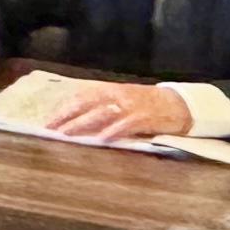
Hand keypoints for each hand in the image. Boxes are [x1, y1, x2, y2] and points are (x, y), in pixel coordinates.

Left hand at [40, 79, 192, 140]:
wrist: (179, 104)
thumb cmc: (146, 104)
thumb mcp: (122, 100)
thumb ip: (102, 107)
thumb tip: (76, 119)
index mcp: (110, 90)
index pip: (81, 96)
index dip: (64, 108)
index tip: (49, 119)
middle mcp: (118, 95)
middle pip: (86, 103)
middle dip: (66, 116)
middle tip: (50, 128)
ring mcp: (131, 106)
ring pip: (102, 113)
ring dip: (82, 124)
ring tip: (66, 133)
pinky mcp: (145, 117)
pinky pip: (127, 124)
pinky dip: (114, 131)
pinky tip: (102, 139)